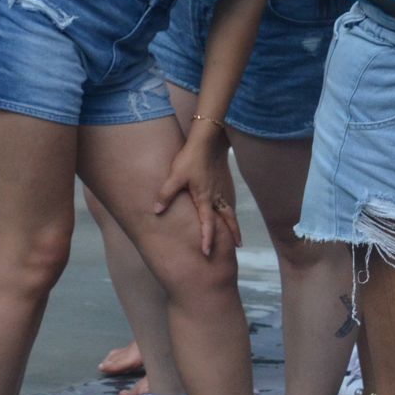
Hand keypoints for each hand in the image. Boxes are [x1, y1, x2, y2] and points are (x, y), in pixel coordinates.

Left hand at [154, 127, 241, 255]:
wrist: (206, 141)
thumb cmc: (190, 159)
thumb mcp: (175, 176)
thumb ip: (166, 194)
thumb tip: (156, 210)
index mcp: (204, 199)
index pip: (207, 223)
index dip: (207, 238)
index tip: (207, 252)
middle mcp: (215, 197)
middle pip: (227, 218)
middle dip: (233, 233)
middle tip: (238, 246)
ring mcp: (220, 189)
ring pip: (229, 210)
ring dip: (234, 223)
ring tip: (237, 234)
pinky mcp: (220, 182)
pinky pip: (227, 201)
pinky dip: (230, 211)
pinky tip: (227, 212)